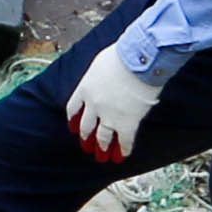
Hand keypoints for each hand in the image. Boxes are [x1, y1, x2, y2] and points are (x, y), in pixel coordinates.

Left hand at [63, 48, 165, 163]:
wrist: (138, 62)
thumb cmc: (122, 55)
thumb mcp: (100, 63)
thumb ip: (98, 75)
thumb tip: (102, 75)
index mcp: (85, 88)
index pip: (73, 108)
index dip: (73, 119)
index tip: (72, 126)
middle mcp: (93, 105)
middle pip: (85, 126)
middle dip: (86, 137)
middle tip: (86, 145)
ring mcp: (109, 116)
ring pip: (102, 137)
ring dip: (102, 147)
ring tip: (101, 156)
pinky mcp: (127, 123)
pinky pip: (124, 140)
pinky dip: (124, 149)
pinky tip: (123, 154)